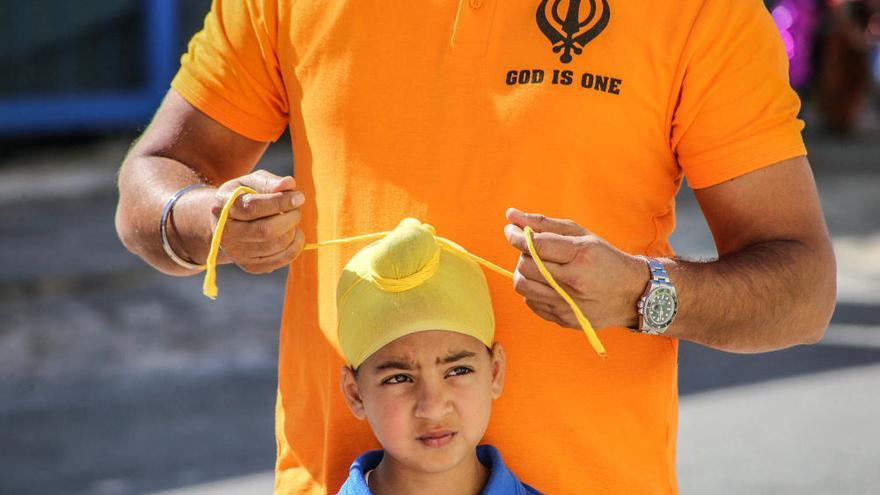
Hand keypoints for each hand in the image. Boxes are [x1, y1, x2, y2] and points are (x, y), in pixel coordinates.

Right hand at [211, 170, 305, 273]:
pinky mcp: (250, 266)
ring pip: (278, 244)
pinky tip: (292, 233)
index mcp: (222, 208)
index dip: (280, 202)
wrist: (227, 223)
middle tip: (296, 208)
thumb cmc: (244, 197)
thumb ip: (269, 182)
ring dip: (293, 230)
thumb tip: (289, 184)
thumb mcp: (251, 183)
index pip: (253, 207)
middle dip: (290, 217)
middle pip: (266, 230)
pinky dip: (296, 245)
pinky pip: (283, 259)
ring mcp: (236, 253)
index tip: (299, 197)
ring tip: (291, 218)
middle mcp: (225, 234)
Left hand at [503, 208, 646, 329]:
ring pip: (523, 286)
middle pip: (526, 266)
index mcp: (581, 255)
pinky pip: (531, 303)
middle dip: (523, 254)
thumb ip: (544, 224)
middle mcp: (574, 282)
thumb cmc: (605, 259)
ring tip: (538, 268)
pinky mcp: (564, 319)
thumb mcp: (581, 235)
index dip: (516, 236)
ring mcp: (569, 304)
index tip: (511, 230)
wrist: (632, 294)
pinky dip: (532, 290)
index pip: (535, 245)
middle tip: (533, 250)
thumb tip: (510, 216)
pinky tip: (547, 284)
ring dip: (524, 273)